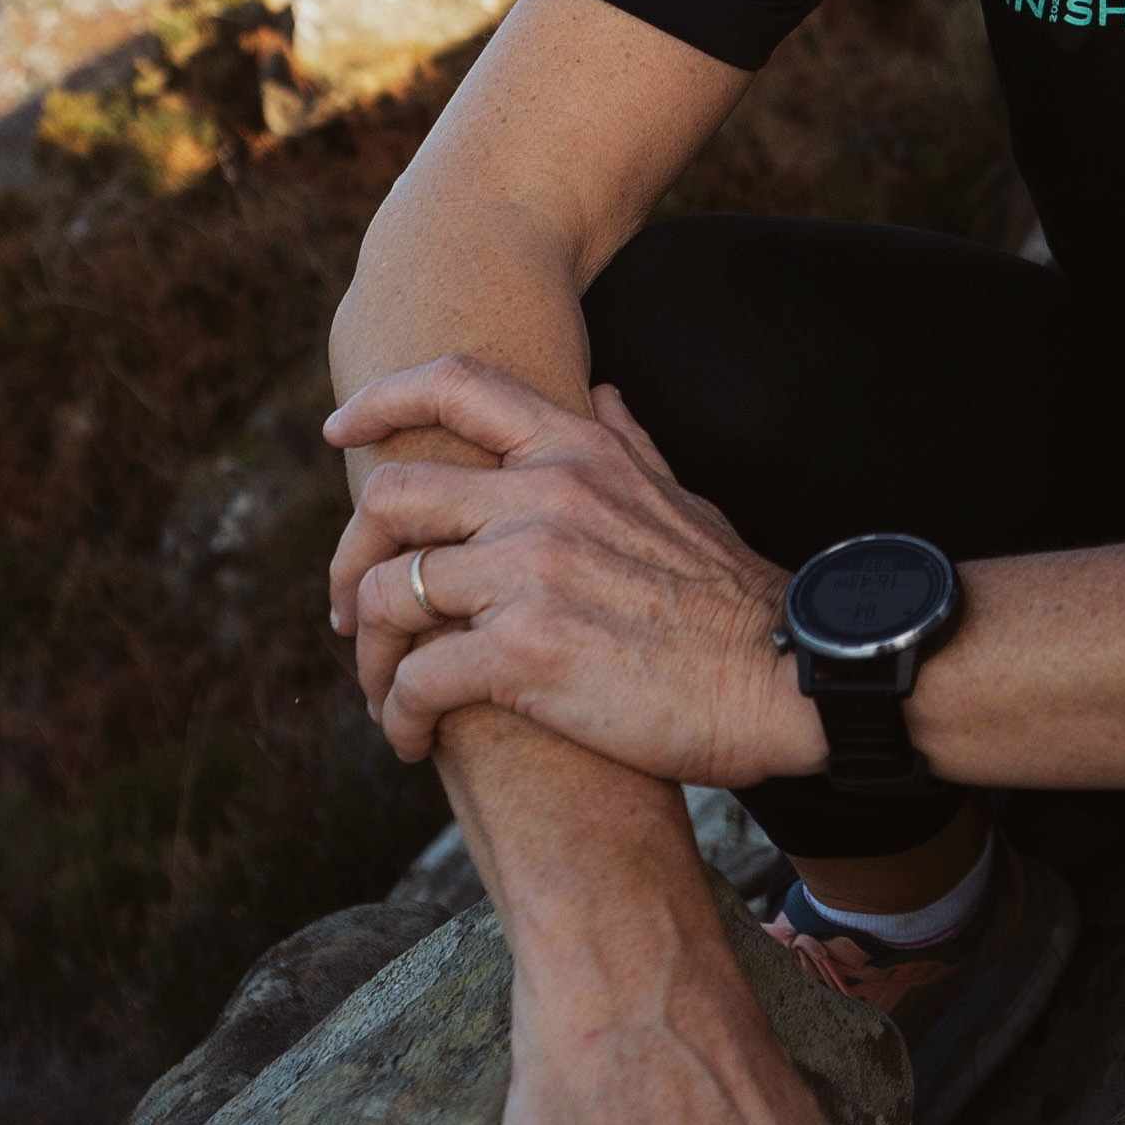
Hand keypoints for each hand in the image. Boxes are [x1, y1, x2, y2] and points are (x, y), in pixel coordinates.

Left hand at [329, 354, 812, 789]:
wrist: (787, 676)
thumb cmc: (737, 601)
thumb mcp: (681, 497)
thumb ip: (628, 444)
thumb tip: (602, 392)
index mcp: (577, 451)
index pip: (456, 384)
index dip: (380, 398)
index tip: (338, 429)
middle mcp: (543, 496)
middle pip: (388, 496)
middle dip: (348, 559)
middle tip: (349, 613)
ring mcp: (529, 570)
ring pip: (385, 594)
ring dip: (369, 655)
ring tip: (385, 695)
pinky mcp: (525, 652)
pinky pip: (415, 678)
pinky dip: (397, 714)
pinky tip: (413, 740)